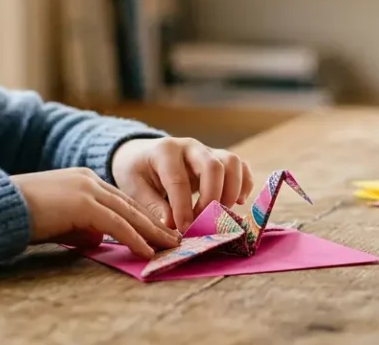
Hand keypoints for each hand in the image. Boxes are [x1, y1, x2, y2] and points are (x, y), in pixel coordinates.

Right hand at [10, 168, 179, 258]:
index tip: (158, 231)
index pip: (120, 200)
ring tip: (169, 247)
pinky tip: (146, 251)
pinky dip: (134, 239)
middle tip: (174, 239)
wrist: (1, 206)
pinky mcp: (83, 204)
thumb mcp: (60, 221)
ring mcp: (87, 189)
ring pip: (129, 213)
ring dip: (152, 232)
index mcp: (83, 180)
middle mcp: (89, 180)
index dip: (141, 217)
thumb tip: (98, 240)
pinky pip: (116, 224)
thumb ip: (81, 227)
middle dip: (154, 223)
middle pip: (130, 205)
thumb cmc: (25, 216)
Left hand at [110, 137, 254, 233]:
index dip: (183, 208)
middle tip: (203, 224)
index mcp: (165, 151)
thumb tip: (171, 227)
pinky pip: (241, 167)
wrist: (141, 155)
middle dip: (211, 199)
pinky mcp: (219, 160)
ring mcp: (207, 151)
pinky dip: (244, 185)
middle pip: (213, 166)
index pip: (179, 180)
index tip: (184, 230)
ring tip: (220, 215)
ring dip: (231, 192)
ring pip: (232, 163)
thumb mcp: (134, 187)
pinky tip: (236, 203)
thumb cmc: (136, 172)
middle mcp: (190, 147)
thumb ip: (153, 206)